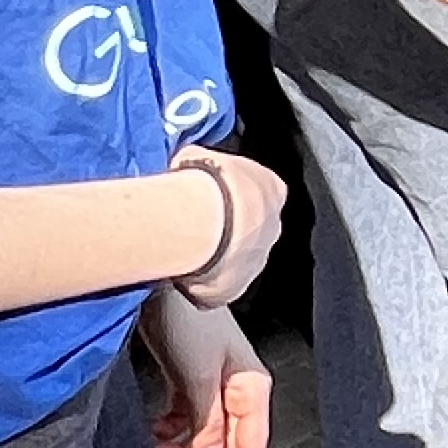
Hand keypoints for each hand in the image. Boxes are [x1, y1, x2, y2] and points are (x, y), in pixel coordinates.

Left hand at [141, 289, 272, 447]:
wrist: (164, 286)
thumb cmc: (188, 321)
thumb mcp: (197, 378)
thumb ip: (207, 423)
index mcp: (251, 390)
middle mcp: (238, 392)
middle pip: (226, 446)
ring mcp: (215, 386)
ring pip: (205, 436)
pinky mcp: (192, 380)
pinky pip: (187, 420)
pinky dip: (171, 433)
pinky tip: (156, 433)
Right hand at [163, 147, 286, 307]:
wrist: (208, 221)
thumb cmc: (208, 183)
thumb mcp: (199, 157)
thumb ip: (196, 163)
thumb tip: (180, 163)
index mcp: (272, 190)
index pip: (253, 195)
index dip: (224, 198)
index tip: (200, 198)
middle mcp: (271, 228)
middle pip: (244, 232)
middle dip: (219, 231)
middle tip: (188, 227)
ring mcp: (254, 262)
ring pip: (229, 263)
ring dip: (208, 258)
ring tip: (178, 248)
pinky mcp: (230, 290)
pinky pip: (210, 290)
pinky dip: (194, 284)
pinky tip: (175, 272)